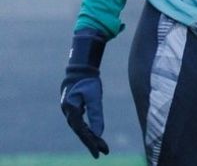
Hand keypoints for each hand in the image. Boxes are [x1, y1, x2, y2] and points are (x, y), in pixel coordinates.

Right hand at [60, 28, 109, 158]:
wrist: (78, 69)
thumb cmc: (87, 81)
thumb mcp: (94, 96)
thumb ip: (96, 114)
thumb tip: (99, 133)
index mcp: (71, 111)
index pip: (82, 131)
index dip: (91, 143)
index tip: (99, 153)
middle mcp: (68, 113)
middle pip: (81, 132)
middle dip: (92, 143)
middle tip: (103, 153)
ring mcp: (69, 111)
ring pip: (80, 128)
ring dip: (90, 137)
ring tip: (102, 146)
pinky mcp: (73, 109)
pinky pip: (80, 123)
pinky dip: (88, 129)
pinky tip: (94, 134)